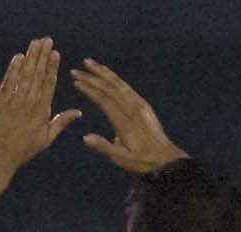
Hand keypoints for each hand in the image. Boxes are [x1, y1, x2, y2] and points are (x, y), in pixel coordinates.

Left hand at [0, 37, 81, 174]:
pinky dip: (13, 70)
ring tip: (35, 43)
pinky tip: (18, 57)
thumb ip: (62, 122)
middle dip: (42, 56)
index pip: (49, 84)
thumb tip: (79, 111)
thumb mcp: (46, 138)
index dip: (52, 67)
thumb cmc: (23, 150)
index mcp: (42, 111)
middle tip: (47, 40)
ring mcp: (14, 103)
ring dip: (30, 58)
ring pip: (24, 76)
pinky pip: (8, 83)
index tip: (55, 53)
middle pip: (38, 75)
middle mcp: (29, 105)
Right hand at [69, 58, 187, 172]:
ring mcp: (139, 104)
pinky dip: (115, 78)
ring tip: (89, 63)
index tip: (76, 81)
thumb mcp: (121, 159)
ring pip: (119, 84)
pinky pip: (127, 87)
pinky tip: (107, 74)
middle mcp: (132, 108)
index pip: (104, 100)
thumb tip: (85, 137)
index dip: (90, 89)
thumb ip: (104, 147)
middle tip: (75, 69)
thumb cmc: (141, 161)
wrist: (165, 158)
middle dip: (92, 77)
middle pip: (110, 88)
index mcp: (125, 121)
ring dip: (103, 72)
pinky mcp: (143, 104)